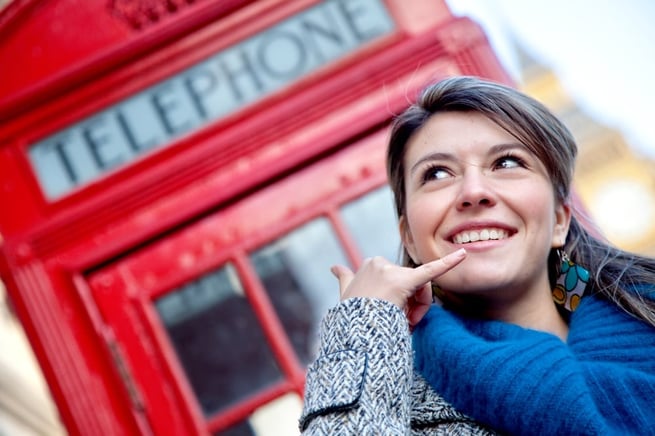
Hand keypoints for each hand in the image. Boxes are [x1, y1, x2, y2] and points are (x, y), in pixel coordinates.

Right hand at [330, 249, 465, 327]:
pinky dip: (450, 262)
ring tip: (405, 324)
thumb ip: (344, 278)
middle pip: (411, 284)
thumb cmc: (353, 316)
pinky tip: (463, 255)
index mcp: (370, 264)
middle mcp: (380, 264)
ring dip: (418, 309)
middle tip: (404, 324)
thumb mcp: (347, 294)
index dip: (400, 300)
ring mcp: (392, 272)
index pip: (397, 280)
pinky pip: (432, 270)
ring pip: (420, 289)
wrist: (354, 331)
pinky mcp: (408, 281)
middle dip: (412, 306)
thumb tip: (334, 267)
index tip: (392, 315)